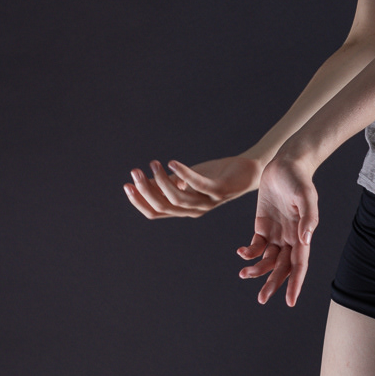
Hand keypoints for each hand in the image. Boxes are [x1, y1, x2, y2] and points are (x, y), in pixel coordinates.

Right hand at [124, 154, 261, 219]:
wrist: (247, 171)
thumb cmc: (215, 174)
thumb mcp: (186, 179)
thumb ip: (166, 183)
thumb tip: (140, 182)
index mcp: (185, 208)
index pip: (156, 212)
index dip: (140, 201)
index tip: (126, 185)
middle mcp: (195, 209)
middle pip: (164, 206)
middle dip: (145, 190)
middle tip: (134, 172)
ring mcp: (208, 201)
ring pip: (178, 198)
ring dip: (161, 181)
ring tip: (153, 164)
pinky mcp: (220, 189)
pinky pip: (198, 184)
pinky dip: (183, 174)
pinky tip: (171, 163)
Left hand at [236, 149, 318, 306]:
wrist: (285, 164)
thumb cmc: (298, 179)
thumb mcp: (306, 196)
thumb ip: (308, 218)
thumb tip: (306, 241)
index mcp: (302, 235)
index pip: (300, 265)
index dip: (295, 284)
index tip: (290, 302)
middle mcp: (290, 238)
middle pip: (282, 268)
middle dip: (272, 284)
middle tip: (261, 300)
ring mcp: (276, 233)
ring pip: (267, 260)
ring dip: (257, 270)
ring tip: (243, 274)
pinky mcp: (262, 226)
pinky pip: (256, 246)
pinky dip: (248, 253)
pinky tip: (241, 253)